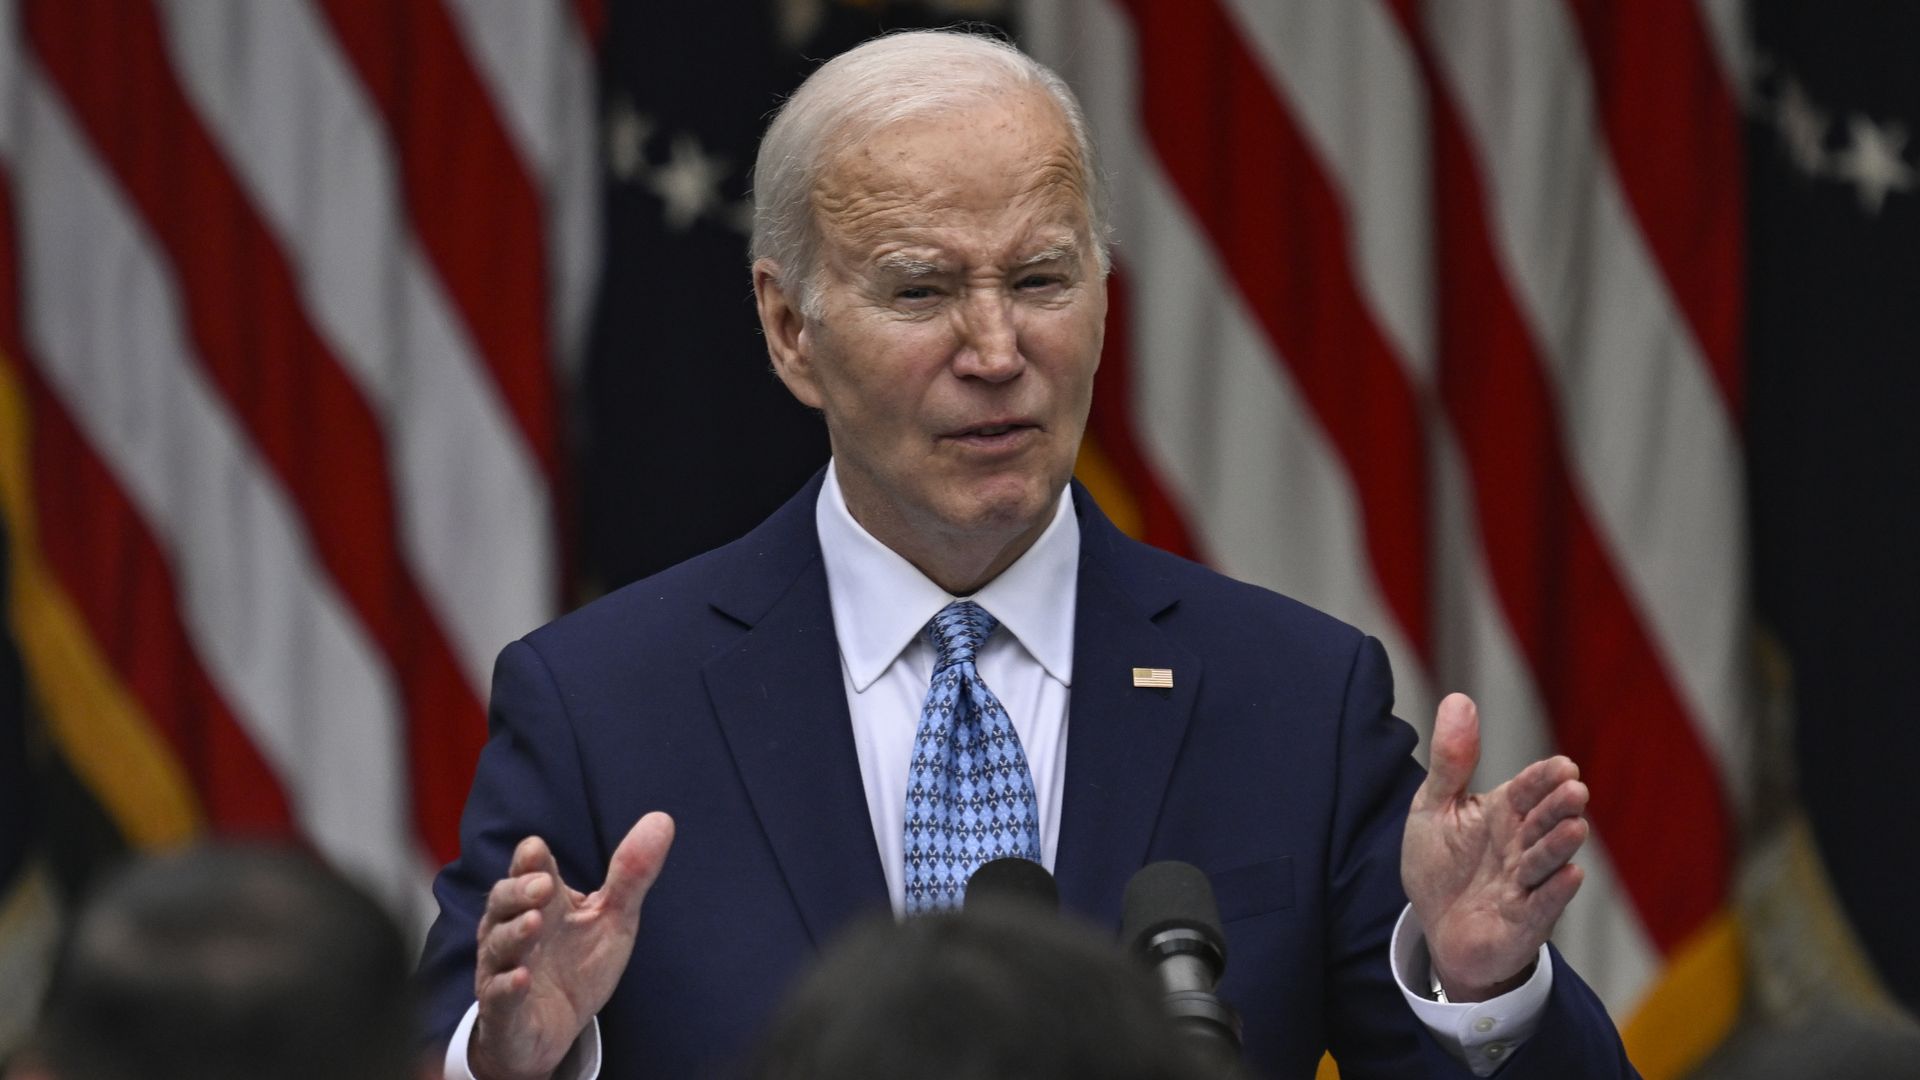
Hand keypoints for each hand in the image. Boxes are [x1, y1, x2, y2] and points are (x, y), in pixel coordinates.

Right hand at [469, 813, 674, 1079]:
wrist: (554, 1033)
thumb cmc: (577, 966)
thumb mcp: (613, 918)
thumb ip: (632, 874)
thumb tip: (663, 819)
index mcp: (539, 902)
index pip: (526, 869)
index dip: (530, 860)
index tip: (538, 850)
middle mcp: (512, 929)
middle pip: (503, 900)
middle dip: (520, 891)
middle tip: (543, 886)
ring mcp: (503, 969)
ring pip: (497, 944)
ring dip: (514, 933)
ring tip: (533, 923)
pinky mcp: (503, 1011)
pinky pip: (498, 996)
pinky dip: (508, 986)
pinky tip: (521, 978)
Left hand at [1401, 695, 1587, 1001]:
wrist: (1434, 926)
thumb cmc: (1440, 863)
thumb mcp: (1434, 807)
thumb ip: (1450, 761)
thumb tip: (1458, 699)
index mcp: (1503, 812)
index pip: (1528, 789)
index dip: (1543, 778)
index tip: (1562, 765)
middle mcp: (1520, 845)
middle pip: (1543, 821)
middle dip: (1558, 806)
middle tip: (1574, 789)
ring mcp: (1525, 883)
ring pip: (1545, 861)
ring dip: (1559, 845)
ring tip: (1575, 826)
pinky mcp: (1523, 920)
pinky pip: (1541, 904)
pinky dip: (1555, 891)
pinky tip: (1571, 874)